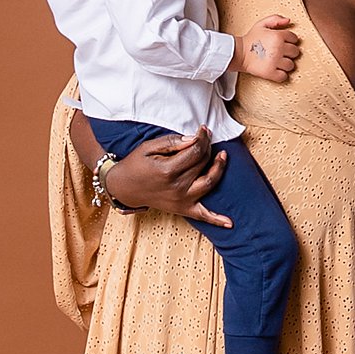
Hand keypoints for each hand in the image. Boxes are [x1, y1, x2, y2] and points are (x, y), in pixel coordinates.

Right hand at [104, 126, 232, 226]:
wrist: (124, 188)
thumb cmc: (135, 164)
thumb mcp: (148, 147)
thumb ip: (172, 142)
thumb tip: (194, 139)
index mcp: (168, 170)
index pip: (195, 151)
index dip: (202, 138)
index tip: (203, 130)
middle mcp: (177, 187)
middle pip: (203, 164)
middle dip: (207, 148)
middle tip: (206, 139)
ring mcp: (182, 200)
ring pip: (210, 182)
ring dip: (219, 169)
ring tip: (222, 156)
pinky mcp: (183, 209)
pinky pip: (203, 215)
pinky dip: (217, 219)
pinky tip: (230, 223)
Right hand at [235, 15, 300, 82]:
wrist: (238, 53)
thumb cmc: (250, 39)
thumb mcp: (261, 24)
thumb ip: (275, 19)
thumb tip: (288, 20)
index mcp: (278, 36)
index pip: (294, 39)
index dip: (290, 41)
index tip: (284, 43)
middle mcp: (278, 48)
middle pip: (295, 52)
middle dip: (289, 53)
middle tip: (281, 53)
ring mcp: (275, 61)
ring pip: (291, 65)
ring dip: (285, 64)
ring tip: (278, 62)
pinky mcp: (270, 73)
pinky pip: (284, 76)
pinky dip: (280, 75)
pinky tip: (276, 70)